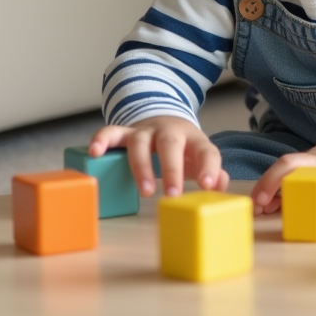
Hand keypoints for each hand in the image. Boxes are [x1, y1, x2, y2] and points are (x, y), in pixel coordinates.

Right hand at [88, 117, 228, 197]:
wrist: (163, 120)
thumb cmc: (183, 149)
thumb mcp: (199, 158)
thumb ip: (212, 171)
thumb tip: (220, 185)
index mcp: (193, 139)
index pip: (206, 150)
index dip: (209, 167)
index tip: (208, 186)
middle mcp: (169, 132)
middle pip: (170, 144)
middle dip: (172, 170)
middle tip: (173, 196)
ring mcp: (145, 131)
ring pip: (140, 142)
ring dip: (142, 167)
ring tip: (145, 191)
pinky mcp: (124, 132)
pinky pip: (111, 132)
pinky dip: (101, 140)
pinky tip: (95, 153)